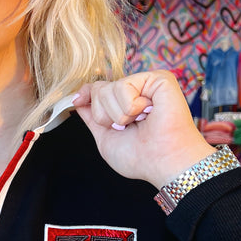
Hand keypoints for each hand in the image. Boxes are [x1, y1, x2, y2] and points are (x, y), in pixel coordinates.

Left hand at [72, 71, 213, 188]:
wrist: (164, 162)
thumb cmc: (141, 157)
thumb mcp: (105, 138)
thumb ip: (92, 118)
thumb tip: (78, 100)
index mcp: (126, 105)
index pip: (98, 90)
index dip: (86, 94)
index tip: (76, 100)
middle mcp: (137, 91)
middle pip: (98, 90)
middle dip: (105, 116)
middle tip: (129, 127)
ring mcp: (147, 83)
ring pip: (108, 89)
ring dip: (119, 115)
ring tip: (141, 122)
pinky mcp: (158, 78)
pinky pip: (124, 86)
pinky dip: (130, 107)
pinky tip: (148, 113)